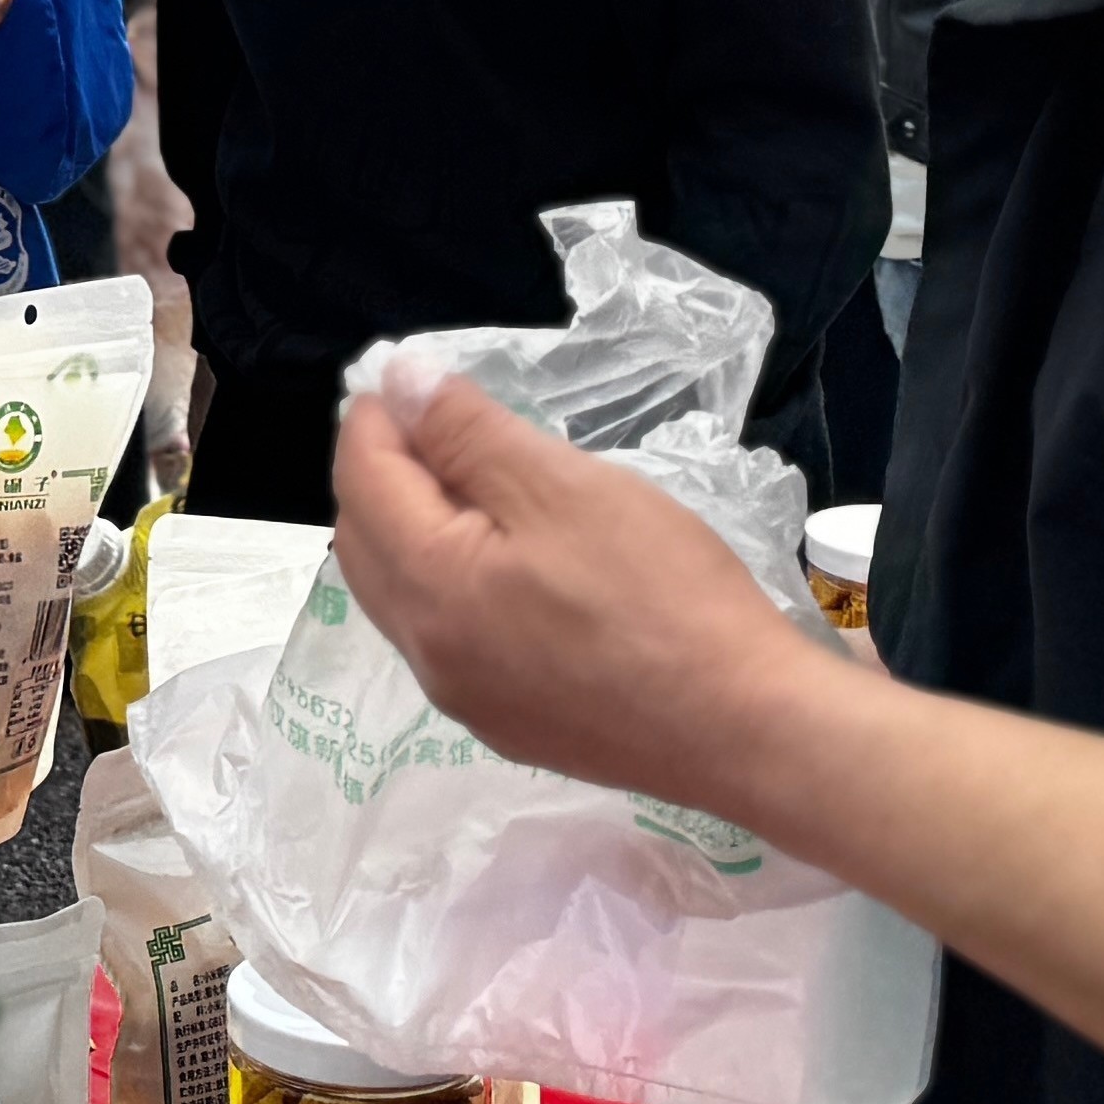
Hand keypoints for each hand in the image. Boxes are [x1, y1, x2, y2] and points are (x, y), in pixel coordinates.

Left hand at [330, 359, 812, 810]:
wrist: (742, 727)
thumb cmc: (659, 593)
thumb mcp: (563, 487)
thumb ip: (467, 433)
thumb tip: (398, 381)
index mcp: (428, 588)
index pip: (361, 483)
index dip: (375, 419)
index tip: (407, 376)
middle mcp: (425, 654)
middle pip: (365, 544)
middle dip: (382, 473)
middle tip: (436, 423)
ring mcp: (466, 699)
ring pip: (403, 597)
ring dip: (413, 531)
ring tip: (473, 482)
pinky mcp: (509, 725)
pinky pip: (448, 639)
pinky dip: (450, 583)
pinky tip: (508, 562)